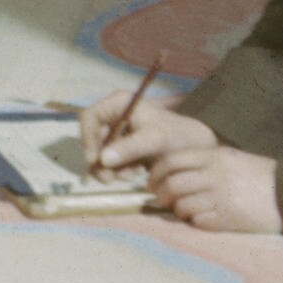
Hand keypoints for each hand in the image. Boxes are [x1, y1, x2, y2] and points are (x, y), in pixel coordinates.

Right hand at [79, 93, 220, 172]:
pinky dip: (117, 171)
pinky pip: (108, 162)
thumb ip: (129, 147)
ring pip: (98, 153)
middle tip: (110, 179)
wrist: (195, 147)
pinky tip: (135, 173)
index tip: (94, 160)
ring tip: (131, 175)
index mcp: (118, 104)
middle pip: (92, 138)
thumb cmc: (177, 135)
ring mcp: (116, 133)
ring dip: (110, 169)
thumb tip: (102, 160)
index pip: (89, 117)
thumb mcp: (155, 139)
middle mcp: (113, 116)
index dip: (87, 138)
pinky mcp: (121, 148)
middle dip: (100, 160)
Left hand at [138, 141, 282, 234]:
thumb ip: (203, 162)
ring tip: (184, 211)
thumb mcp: (230, 158)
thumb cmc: (258, 175)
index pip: (171, 161)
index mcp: (214, 156)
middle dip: (160, 195)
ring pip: (182, 205)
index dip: (155, 174)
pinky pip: (199, 222)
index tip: (152, 183)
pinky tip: (202, 219)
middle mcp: (215, 175)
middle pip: (172, 184)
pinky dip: (194, 222)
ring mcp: (222, 197)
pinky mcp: (230, 218)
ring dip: (177, 210)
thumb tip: (170, 173)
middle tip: (161, 200)